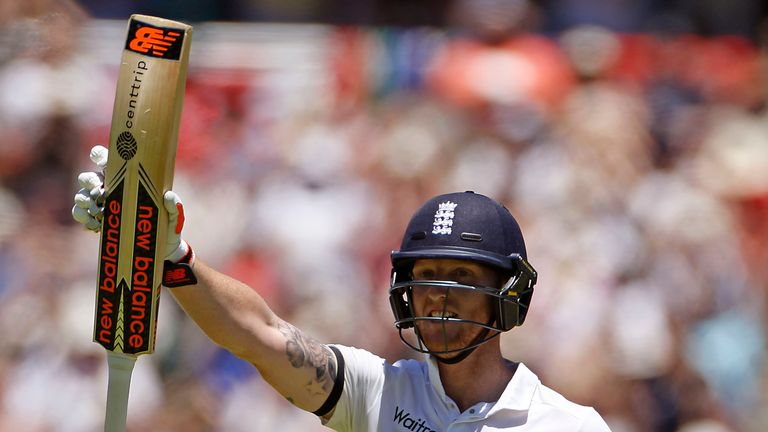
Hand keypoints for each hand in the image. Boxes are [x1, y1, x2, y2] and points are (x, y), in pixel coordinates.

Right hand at [72, 145, 189, 262]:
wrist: (159, 249)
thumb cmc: (167, 226)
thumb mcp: (174, 217)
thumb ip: (174, 207)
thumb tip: (168, 196)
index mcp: (128, 180)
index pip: (110, 161)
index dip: (100, 155)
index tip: (100, 159)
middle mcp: (111, 188)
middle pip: (89, 177)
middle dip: (89, 181)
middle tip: (100, 193)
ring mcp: (100, 204)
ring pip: (81, 195)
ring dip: (85, 202)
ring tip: (100, 214)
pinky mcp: (96, 220)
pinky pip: (80, 214)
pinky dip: (84, 218)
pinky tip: (96, 226)